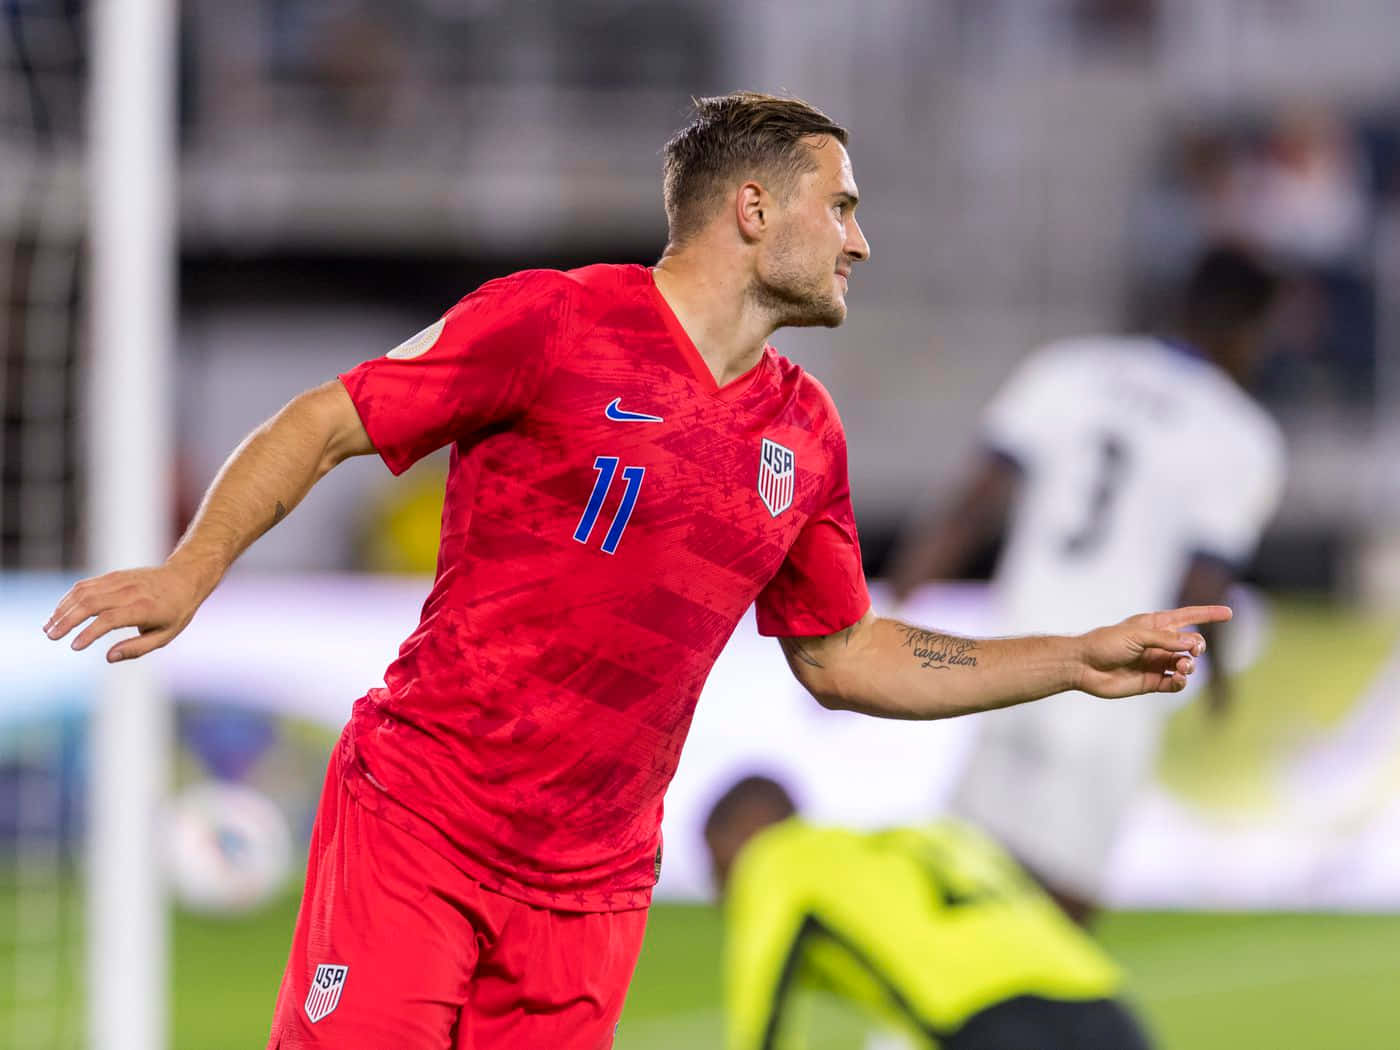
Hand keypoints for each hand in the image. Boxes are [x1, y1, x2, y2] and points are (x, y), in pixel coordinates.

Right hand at [43, 561, 208, 661]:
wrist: (185, 577)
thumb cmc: (176, 611)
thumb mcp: (165, 635)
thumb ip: (137, 648)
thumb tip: (108, 657)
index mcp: (145, 608)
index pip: (110, 619)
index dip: (89, 633)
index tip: (74, 646)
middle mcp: (130, 592)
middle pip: (91, 604)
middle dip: (67, 620)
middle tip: (52, 636)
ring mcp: (120, 581)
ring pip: (84, 592)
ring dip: (63, 608)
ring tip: (49, 627)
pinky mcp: (114, 575)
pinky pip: (86, 585)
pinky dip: (69, 598)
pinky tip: (59, 612)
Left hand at [1075, 605, 1231, 699]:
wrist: (1084, 666)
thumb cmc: (1106, 643)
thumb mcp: (1137, 635)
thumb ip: (1167, 639)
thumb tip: (1195, 643)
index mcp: (1154, 625)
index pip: (1187, 617)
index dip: (1207, 614)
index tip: (1229, 613)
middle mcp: (1158, 644)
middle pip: (1191, 644)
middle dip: (1198, 647)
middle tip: (1194, 651)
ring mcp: (1156, 663)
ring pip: (1186, 664)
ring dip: (1190, 666)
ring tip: (1183, 667)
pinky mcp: (1152, 682)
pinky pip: (1175, 683)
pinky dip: (1181, 682)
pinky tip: (1177, 679)